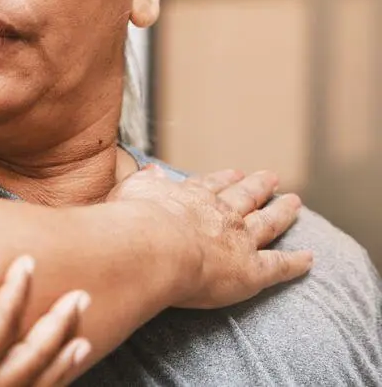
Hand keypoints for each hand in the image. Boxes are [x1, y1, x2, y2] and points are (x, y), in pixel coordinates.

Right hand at [107, 165, 312, 308]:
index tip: (235, 173)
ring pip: (267, 224)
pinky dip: (295, 263)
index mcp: (192, 197)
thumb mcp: (131, 191)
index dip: (224, 180)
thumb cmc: (134, 222)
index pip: (211, 186)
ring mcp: (240, 240)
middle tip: (271, 178)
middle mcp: (220, 214)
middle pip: (245, 197)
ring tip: (294, 203)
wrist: (152, 247)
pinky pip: (279, 265)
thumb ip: (144, 182)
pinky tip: (309, 259)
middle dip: (258, 187)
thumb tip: (151, 170)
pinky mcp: (252, 270)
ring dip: (282, 213)